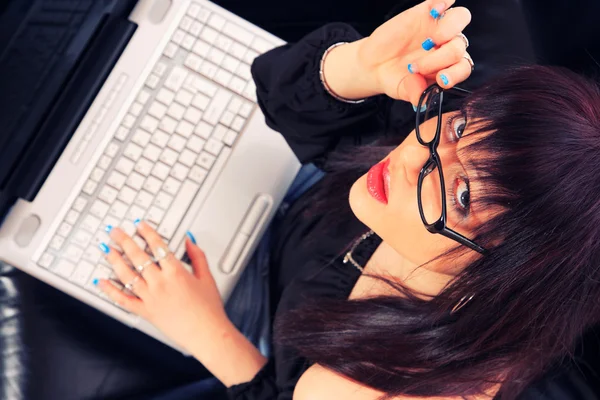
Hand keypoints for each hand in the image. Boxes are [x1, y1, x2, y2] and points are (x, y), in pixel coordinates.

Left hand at [97, 221, 228, 353]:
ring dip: (114, 260)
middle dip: (124, 241)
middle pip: (137, 256)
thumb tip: (189, 241)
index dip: (147, 232)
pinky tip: (102, 282)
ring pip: (126, 275)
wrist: (205, 333)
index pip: (157, 246)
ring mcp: (150, 297)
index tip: (139, 225)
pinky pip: (123, 300)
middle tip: (115, 232)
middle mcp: (159, 283)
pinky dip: (110, 291)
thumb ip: (197, 256)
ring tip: (107, 250)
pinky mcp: (145, 311)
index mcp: (175, 272)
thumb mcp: (207, 277)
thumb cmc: (208, 309)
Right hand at [359, 0, 472, 103]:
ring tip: (428, 42)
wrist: (374, 65)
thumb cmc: (394, 78)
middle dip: (439, 59)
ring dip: (448, 31)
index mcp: (448, 66)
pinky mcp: (426, 11)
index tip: (440, 80)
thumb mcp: (403, 90)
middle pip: (459, 47)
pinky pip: (443, 0)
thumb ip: (415, 94)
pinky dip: (443, 2)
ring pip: (460, 19)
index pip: (463, 67)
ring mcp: (439, 27)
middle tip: (415, 67)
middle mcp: (447, 46)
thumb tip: (422, 100)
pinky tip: (435, 11)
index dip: (455, 74)